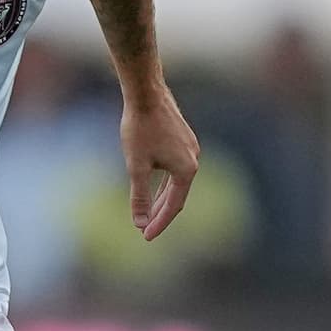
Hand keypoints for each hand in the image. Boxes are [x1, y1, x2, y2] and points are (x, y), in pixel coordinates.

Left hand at [121, 90, 199, 241]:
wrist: (146, 93)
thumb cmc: (140, 128)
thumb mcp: (136, 167)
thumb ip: (140, 197)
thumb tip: (139, 223)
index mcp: (186, 170)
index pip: (174, 206)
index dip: (159, 223)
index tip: (145, 237)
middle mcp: (193, 160)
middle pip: (177, 196)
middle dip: (160, 214)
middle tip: (144, 231)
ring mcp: (190, 149)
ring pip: (176, 183)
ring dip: (162, 199)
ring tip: (148, 215)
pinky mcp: (183, 140)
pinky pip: (175, 170)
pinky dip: (163, 183)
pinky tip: (153, 188)